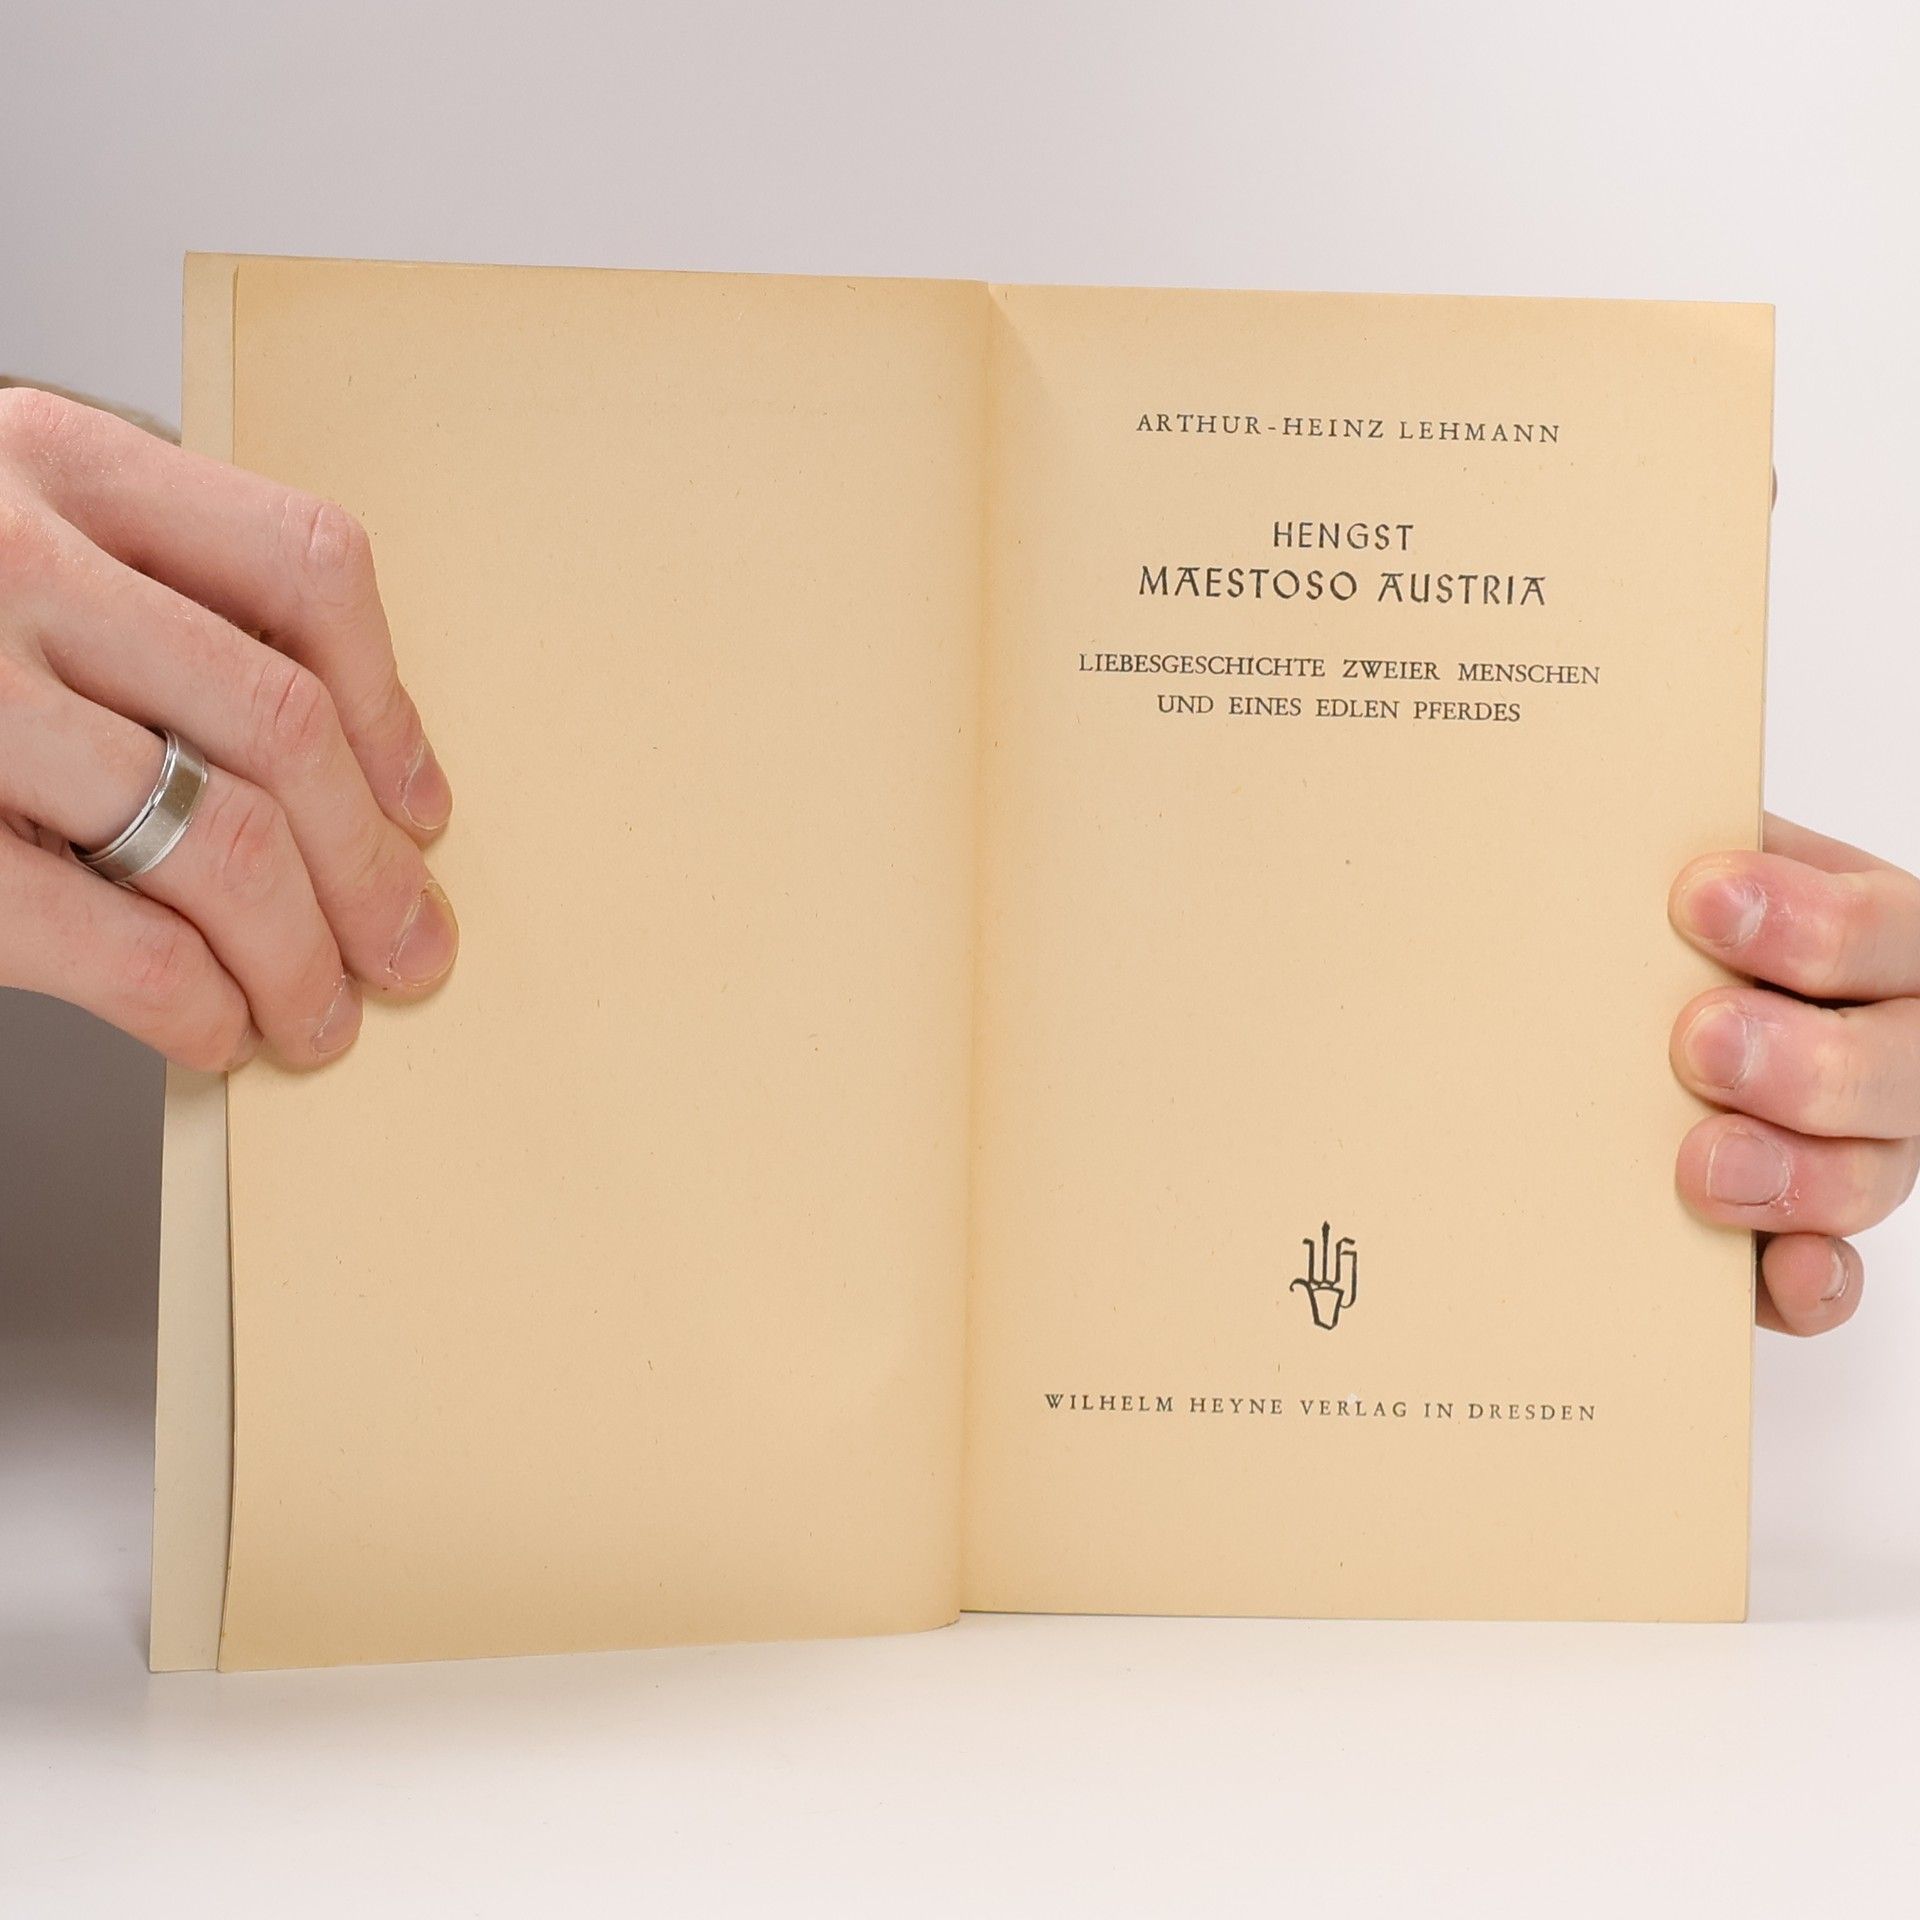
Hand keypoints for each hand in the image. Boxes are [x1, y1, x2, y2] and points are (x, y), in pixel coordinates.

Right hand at [0, 386, 456, 1069]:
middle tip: (409, 948)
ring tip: (322, 1014)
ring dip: (305, 955)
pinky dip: (195, 1004)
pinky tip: (212, 1031)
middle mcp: (7, 557)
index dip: (394, 708)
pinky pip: (115, 936)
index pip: (306, 566)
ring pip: (223, 840)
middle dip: (374, 869)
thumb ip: (126, 591)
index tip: (421, 804)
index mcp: (52, 458)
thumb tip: (326, 767)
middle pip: (285, 726)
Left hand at [1670, 814, 1919, 1334]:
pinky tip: (1784, 1273)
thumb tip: (1590, 835)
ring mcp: (1866, 1147)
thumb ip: (1672, 864)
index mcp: (1880, 939)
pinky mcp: (1813, 1234)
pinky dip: (1811, 1284)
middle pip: (1895, 1064)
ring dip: (1791, 1174)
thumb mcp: (1693, 881)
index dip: (1809, 921)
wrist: (1652, 1005)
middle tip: (1699, 1040)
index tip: (1701, 898)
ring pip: (1870, 1175)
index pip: (1882, 929)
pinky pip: (1835, 1278)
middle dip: (1799, 1058)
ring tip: (1703, 1162)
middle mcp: (1895, 1046)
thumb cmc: (1677, 939)